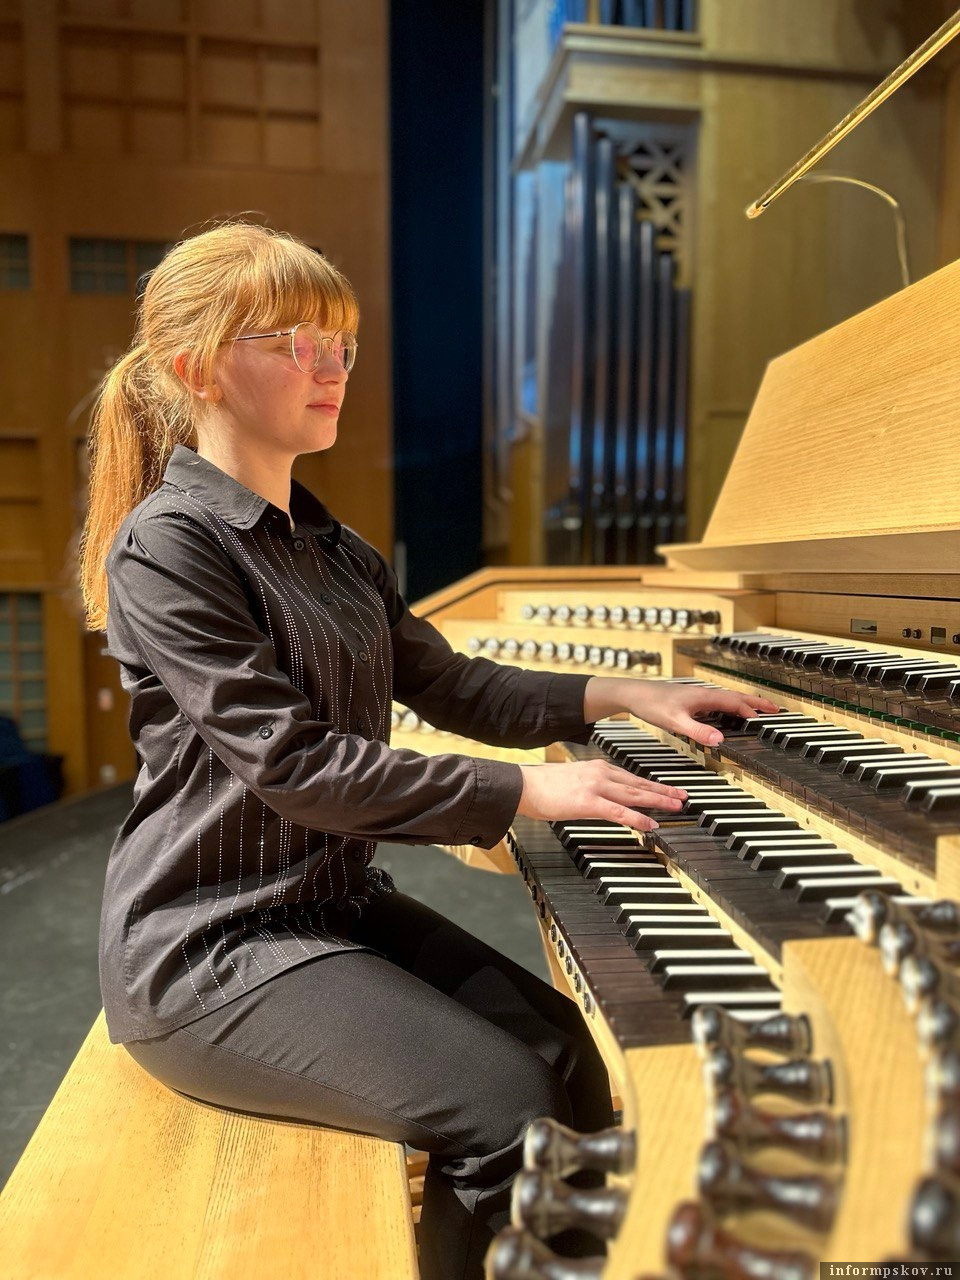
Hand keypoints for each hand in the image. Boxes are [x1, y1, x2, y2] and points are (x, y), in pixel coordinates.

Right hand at [516, 759, 685, 832]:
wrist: (523, 785)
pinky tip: (650, 824)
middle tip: (682, 796)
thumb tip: (606, 799)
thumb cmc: (543, 786)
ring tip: (676, 807)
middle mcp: (600, 773)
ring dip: (657, 801)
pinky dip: (637, 818)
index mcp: (597, 768)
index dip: (652, 784)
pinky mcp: (588, 802)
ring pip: (634, 794)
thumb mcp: (574, 780)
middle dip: (663, 791)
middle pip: (638, 783)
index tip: (668, 789)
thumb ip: (593, 787)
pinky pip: (619, 811)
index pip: (631, 777)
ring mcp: (595, 787)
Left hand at [583, 676, 779, 748]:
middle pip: (736, 697)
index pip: (736, 703)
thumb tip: (721, 741)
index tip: (769, 719)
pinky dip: (729, 708)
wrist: (633, 694)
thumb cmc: (652, 705)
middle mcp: (704, 694)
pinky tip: (725, 716)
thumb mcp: (676, 722)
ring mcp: (697, 697)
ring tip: (757, 712)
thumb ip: (698, 732)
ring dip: (744, 704)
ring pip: (727, 699)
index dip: (753, 711)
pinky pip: (716, 703)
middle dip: (756, 703)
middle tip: (775, 709)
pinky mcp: (690, 701)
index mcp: (704, 697)